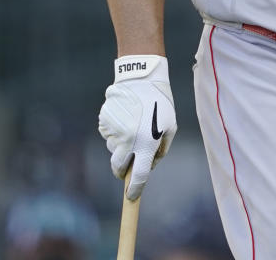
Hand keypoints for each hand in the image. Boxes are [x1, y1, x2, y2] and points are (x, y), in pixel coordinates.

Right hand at [98, 55, 176, 199]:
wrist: (140, 79)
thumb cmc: (160, 103)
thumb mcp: (170, 127)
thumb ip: (161, 150)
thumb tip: (150, 166)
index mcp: (146, 144)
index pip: (139, 176)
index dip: (135, 190)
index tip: (131, 197)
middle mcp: (128, 141)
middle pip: (119, 168)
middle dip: (123, 170)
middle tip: (129, 164)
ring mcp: (114, 132)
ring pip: (113, 149)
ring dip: (121, 146)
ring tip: (133, 126)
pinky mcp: (104, 122)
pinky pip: (109, 135)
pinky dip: (115, 132)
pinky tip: (125, 118)